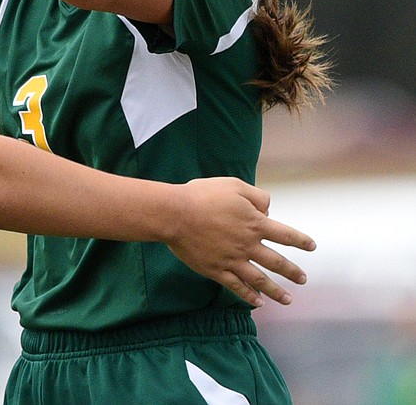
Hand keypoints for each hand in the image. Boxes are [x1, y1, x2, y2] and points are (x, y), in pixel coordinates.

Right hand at [165, 177, 314, 307]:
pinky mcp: (215, 270)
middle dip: (292, 272)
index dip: (301, 241)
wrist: (174, 214)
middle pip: (276, 262)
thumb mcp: (234, 186)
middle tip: (303, 280)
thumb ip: (258, 196)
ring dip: (276, 291)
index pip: (285, 235)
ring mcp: (232, 260)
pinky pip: (236, 286)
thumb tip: (269, 210)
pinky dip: (248, 296)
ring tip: (288, 300)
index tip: (311, 246)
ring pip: (260, 280)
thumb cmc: (202, 196)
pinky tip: (257, 302)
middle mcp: (248, 245)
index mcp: (255, 224)